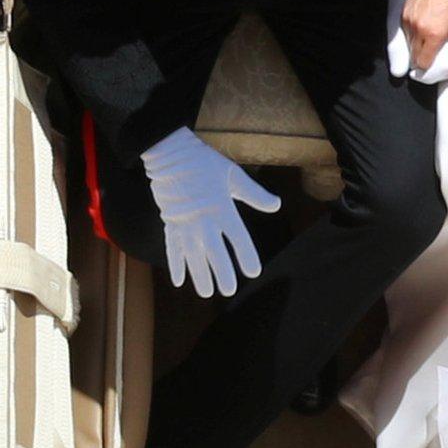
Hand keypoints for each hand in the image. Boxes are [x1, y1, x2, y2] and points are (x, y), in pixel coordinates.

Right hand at [141, 127, 281, 297]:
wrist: (171, 155)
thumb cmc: (206, 164)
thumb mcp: (234, 176)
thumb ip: (255, 194)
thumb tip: (277, 205)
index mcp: (223, 208)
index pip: (238, 239)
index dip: (246, 257)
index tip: (253, 272)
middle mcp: (204, 220)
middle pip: (214, 254)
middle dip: (222, 274)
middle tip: (229, 291)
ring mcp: (185, 224)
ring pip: (193, 257)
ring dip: (199, 276)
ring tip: (206, 293)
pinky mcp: (169, 224)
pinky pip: (172, 250)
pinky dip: (175, 266)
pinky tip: (179, 282)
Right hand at [387, 0, 447, 83]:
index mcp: (433, 35)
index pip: (422, 62)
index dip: (426, 67)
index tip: (431, 66)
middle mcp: (418, 28)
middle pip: (413, 55)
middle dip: (421, 58)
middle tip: (431, 54)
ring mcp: (409, 19)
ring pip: (408, 43)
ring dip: (416, 45)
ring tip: (428, 38)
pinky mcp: (404, 12)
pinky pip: (405, 30)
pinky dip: (412, 32)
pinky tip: (423, 27)